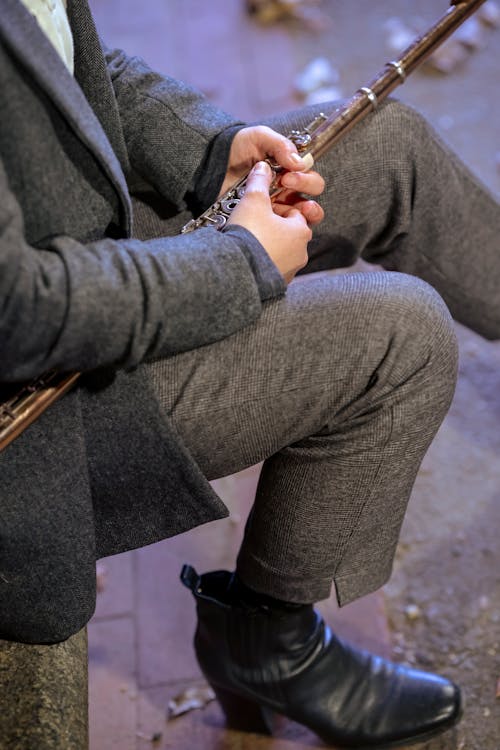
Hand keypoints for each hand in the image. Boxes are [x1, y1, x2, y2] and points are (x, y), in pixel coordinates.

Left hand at [220, 125, 324, 225]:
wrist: (210, 167)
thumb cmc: (237, 149)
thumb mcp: (259, 137)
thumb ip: (280, 145)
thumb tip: (299, 164)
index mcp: (290, 171)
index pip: (311, 177)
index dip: (305, 178)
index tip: (287, 174)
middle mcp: (287, 190)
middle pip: (311, 196)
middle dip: (305, 188)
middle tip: (284, 183)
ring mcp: (276, 208)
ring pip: (303, 218)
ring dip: (307, 214)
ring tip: (299, 212)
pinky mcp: (264, 222)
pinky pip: (282, 231)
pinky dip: (285, 229)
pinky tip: (277, 223)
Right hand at [227, 160, 311, 283]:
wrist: (237, 271)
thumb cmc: (250, 234)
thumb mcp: (253, 199)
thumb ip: (260, 181)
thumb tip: (263, 168)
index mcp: (302, 230)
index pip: (296, 211)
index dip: (278, 205)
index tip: (264, 205)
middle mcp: (301, 252)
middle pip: (289, 231)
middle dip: (274, 225)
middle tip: (256, 221)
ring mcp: (290, 270)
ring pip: (281, 250)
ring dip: (268, 243)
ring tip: (249, 238)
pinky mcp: (276, 284)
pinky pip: (271, 267)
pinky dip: (262, 260)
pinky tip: (248, 255)